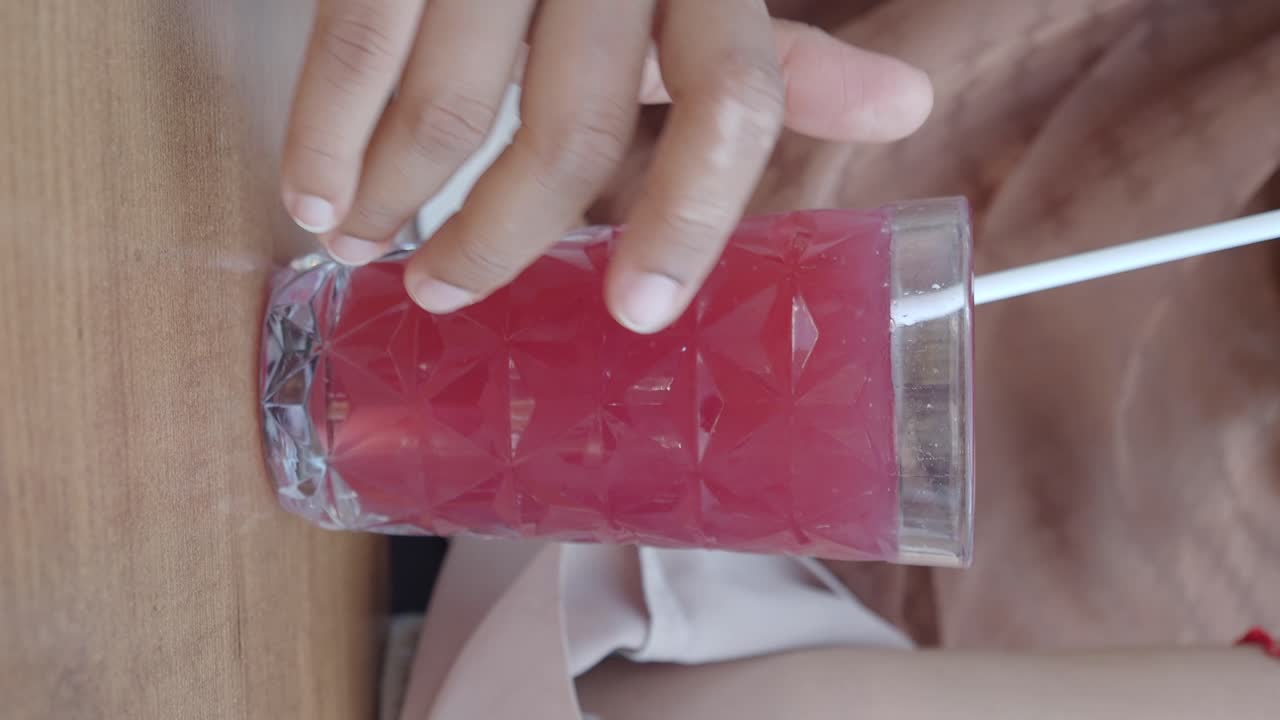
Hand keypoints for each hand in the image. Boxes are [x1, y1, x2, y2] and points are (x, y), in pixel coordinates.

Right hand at [282, 0, 932, 332]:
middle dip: (501, 239)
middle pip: (572, 128)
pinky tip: (314, 195)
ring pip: (452, 99)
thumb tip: (904, 106)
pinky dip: (325, 132)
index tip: (637, 312)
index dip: (693, 214)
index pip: (734, 95)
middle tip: (449, 294)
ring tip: (361, 248)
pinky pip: (355, 41)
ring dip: (398, 199)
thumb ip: (785, 54)